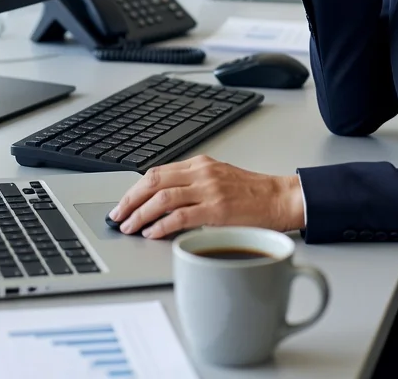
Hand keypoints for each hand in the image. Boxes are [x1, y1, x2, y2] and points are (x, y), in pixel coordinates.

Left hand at [108, 155, 304, 239]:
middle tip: (117, 216)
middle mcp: (202, 172)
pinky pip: (180, 216)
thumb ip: (193, 186)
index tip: (122, 203)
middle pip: (154, 181)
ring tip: (129, 227)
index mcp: (200, 164)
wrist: (280, 199)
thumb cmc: (252, 194)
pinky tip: (151, 233)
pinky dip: (161, 225)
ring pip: (162, 197)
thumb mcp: (218, 180)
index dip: (135, 188)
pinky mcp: (217, 209)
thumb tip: (161, 202)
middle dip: (130, 199)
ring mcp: (209, 189)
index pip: (157, 172)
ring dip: (140, 214)